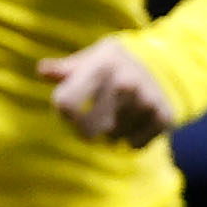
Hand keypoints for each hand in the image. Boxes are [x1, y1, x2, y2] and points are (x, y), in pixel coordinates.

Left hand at [37, 38, 181, 146]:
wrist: (158, 64)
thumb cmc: (107, 68)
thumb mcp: (84, 62)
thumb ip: (62, 70)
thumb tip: (43, 70)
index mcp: (101, 66)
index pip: (66, 104)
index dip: (63, 113)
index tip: (69, 110)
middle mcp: (126, 82)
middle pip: (87, 129)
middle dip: (85, 129)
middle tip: (94, 119)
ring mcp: (146, 100)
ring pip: (111, 138)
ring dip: (109, 134)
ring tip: (116, 117)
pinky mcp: (163, 117)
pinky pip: (134, 145)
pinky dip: (130, 140)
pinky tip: (133, 123)